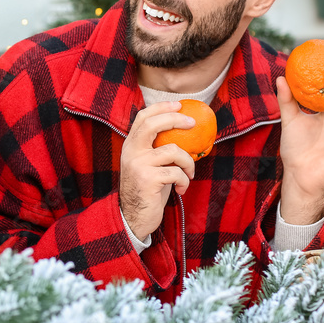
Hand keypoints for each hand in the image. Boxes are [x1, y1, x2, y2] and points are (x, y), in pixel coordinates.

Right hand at [119, 101, 196, 239]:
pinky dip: (184, 181)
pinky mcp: (148, 179)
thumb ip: (156, 149)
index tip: (179, 105)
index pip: (143, 118)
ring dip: (188, 162)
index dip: (161, 107)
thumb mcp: (148, 165)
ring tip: (189, 173)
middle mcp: (132, 152)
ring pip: (173, 151)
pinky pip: (177, 173)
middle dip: (175, 119)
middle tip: (192, 122)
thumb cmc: (147, 190)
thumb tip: (184, 134)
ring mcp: (138, 165)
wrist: (133, 217)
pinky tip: (181, 189)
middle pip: (152, 124)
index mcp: (131, 146)